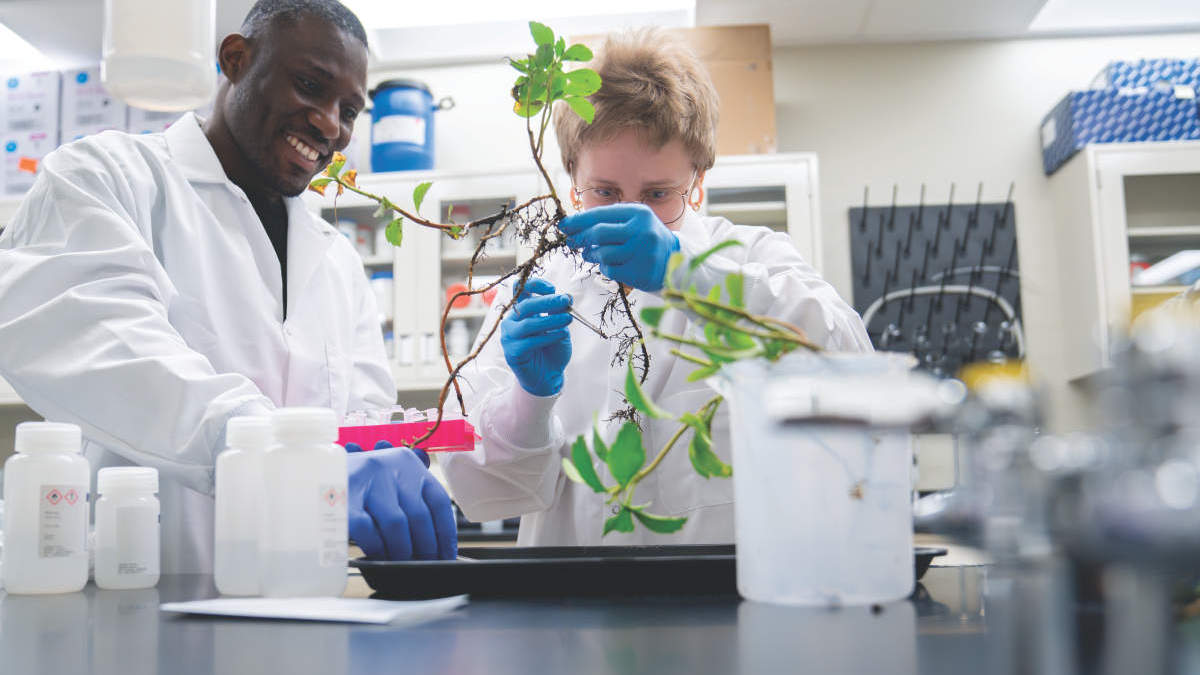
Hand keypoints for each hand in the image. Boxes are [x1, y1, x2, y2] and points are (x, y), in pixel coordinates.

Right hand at [346, 441, 456, 560]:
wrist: (306, 471)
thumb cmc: (352, 482)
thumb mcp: (384, 481)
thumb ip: (407, 500)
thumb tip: (432, 542)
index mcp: (406, 462)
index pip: (438, 501)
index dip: (446, 533)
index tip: (446, 554)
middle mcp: (389, 467)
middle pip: (420, 516)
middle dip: (425, 548)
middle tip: (423, 564)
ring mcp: (366, 480)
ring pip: (397, 525)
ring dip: (402, 551)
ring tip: (400, 562)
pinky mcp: (343, 498)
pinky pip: (368, 531)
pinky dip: (376, 548)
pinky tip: (377, 554)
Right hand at [501, 277, 572, 396]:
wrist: (548, 375)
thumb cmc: (552, 348)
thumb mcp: (559, 326)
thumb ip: (558, 312)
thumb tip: (565, 297)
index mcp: (521, 310)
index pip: (520, 288)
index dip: (535, 284)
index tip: (553, 288)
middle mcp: (512, 321)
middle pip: (526, 305)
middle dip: (548, 301)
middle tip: (566, 301)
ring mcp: (509, 337)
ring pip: (528, 324)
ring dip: (550, 320)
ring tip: (568, 319)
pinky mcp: (512, 352)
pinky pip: (529, 342)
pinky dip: (548, 337)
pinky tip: (562, 334)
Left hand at [558, 203, 680, 291]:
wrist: (674, 262)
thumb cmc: (646, 239)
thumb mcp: (634, 221)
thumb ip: (608, 220)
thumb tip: (573, 224)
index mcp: (638, 214)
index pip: (600, 215)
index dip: (578, 221)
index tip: (564, 225)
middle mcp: (641, 231)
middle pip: (598, 234)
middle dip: (580, 238)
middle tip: (571, 242)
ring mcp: (641, 253)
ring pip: (602, 254)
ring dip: (590, 255)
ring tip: (590, 254)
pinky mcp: (639, 272)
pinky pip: (610, 269)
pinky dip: (604, 267)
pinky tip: (609, 264)